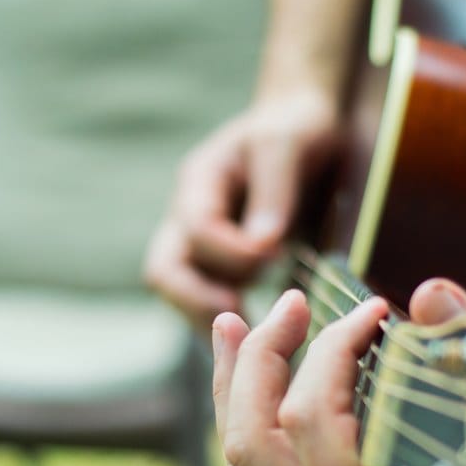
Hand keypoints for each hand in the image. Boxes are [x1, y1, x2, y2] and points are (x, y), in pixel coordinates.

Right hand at [144, 92, 339, 331]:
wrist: (301, 124)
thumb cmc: (296, 127)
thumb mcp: (290, 142)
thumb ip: (275, 190)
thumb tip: (262, 244)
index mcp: (200, 180)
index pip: (196, 229)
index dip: (233, 251)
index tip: (276, 255)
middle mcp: (188, 216)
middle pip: (164, 270)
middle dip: (197, 301)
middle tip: (243, 318)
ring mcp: (199, 245)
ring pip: (181, 294)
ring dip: (210, 318)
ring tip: (253, 339)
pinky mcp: (218, 265)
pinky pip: (206, 303)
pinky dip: (227, 325)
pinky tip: (258, 340)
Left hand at [212, 279, 465, 465]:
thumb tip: (427, 293)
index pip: (313, 420)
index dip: (331, 347)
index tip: (374, 308)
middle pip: (254, 444)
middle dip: (260, 361)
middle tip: (288, 302)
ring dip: (235, 392)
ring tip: (234, 327)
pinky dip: (257, 428)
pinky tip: (264, 389)